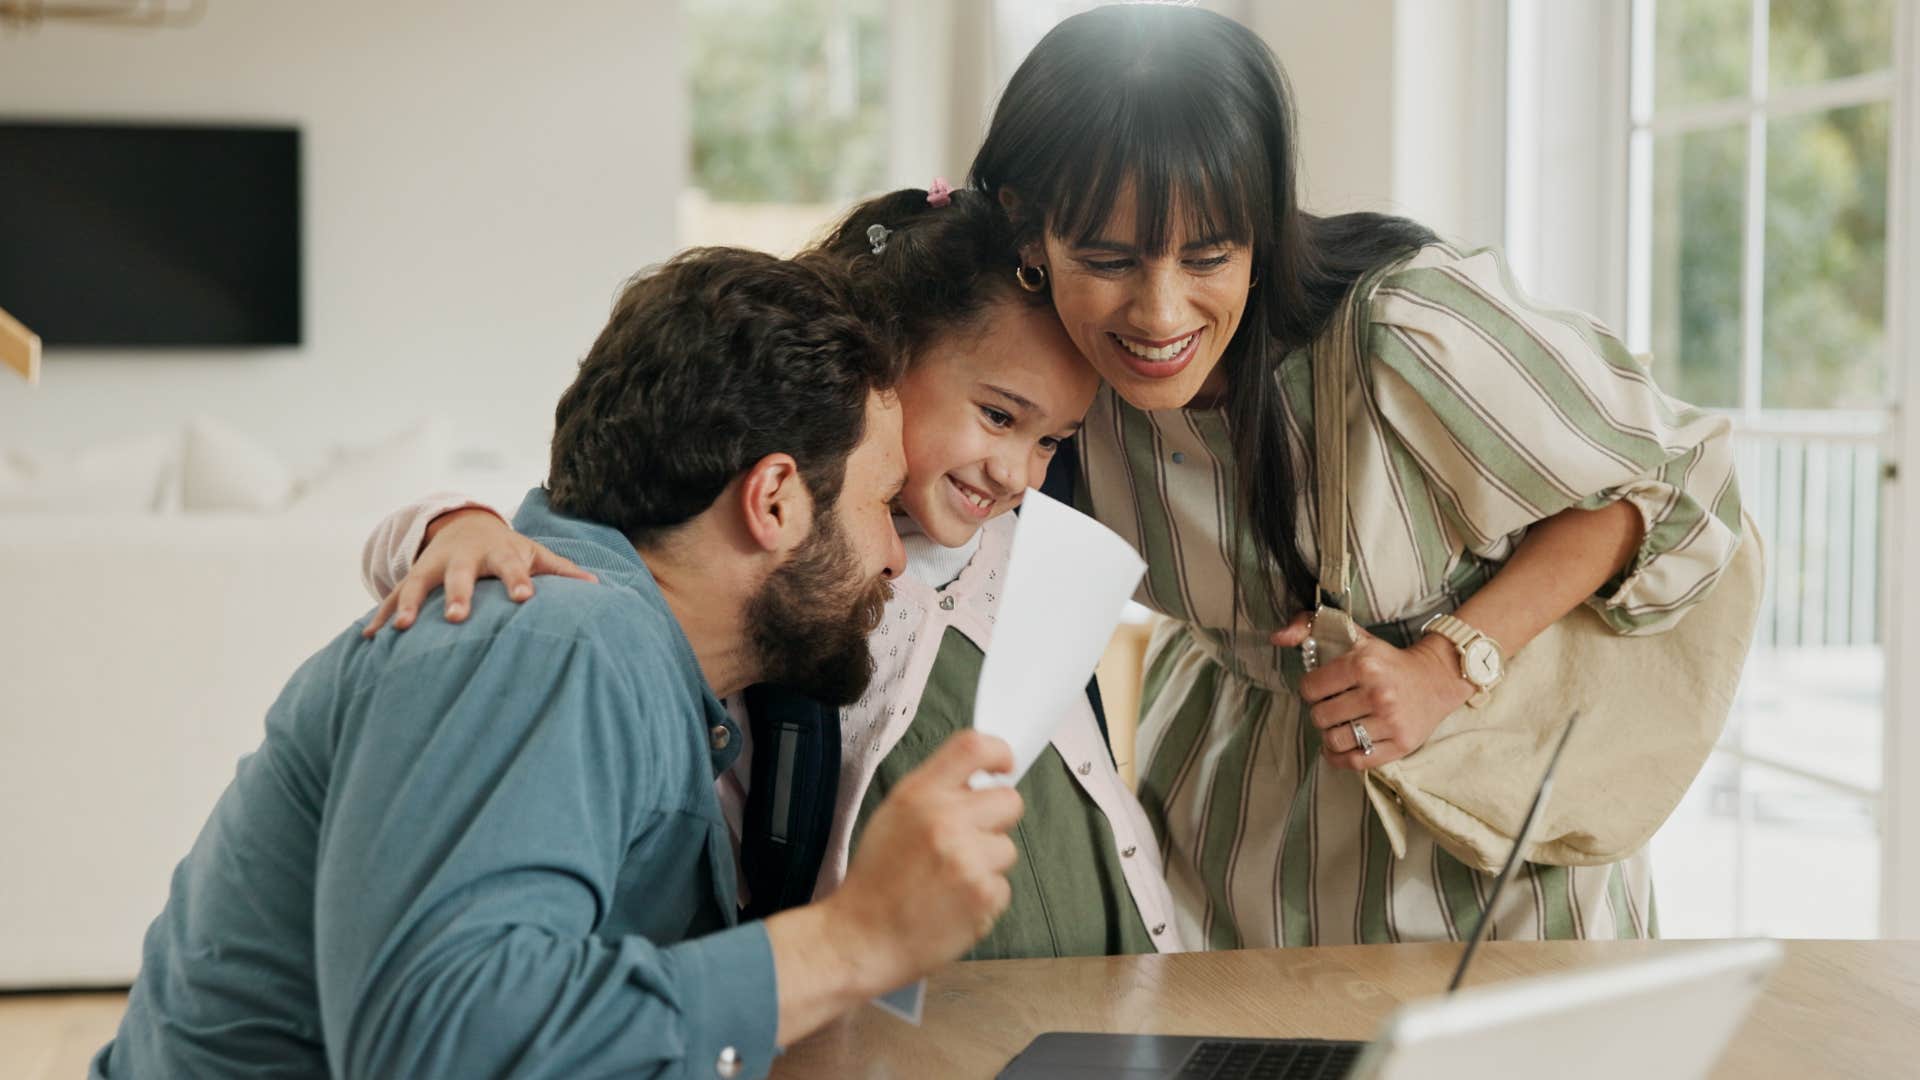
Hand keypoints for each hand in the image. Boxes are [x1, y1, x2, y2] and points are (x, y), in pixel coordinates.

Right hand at [362, 508, 596, 636]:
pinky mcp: (412, 579)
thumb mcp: (535, 555)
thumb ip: (562, 572)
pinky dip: (381, 616)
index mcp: (499, 554)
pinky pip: (392, 598)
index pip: (512, 569)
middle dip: (457, 594)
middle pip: (460, 576)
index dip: (518, 583)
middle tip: (457, 617)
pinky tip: (369, 639)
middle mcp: (463, 559)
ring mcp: (433, 568)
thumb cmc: (509, 550)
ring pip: (417, 585)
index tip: (525, 599)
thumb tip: (597, 588)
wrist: (466, 527)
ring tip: (402, 629)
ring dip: (409, 605)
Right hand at [820, 730, 1023, 992]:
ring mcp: (968, 860)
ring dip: (986, 864)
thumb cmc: (876, 879)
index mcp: (918, 794)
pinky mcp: (983, 896)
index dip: (999, 752)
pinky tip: (951, 905)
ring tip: (948, 880)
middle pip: (1009, 800)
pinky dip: (982, 898)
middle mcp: (946, 820)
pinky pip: (1002, 887)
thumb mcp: (892, 816)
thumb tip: (982, 783)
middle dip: (997, 819)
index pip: (973, 747)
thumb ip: (935, 794)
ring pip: (1007, 849)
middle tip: (970, 839)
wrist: (858, 938)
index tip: (1004, 766)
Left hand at [1271, 614, 1472, 770]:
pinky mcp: (1401, 744)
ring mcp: (1391, 721)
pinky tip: (1341, 746)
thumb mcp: (1353, 636)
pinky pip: (1355, 761)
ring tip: (1339, 725)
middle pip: (1320, 717)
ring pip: (1334, 741)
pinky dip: (1341, 757)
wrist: (1435, 679)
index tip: (1323, 688)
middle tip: (1333, 707)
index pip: (1310, 688)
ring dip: (1330, 736)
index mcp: (1363, 664)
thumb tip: (1276, 637)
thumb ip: (1309, 626)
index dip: (1311, 689)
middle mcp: (1378, 693)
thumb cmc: (1386, 660)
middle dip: (1321, 713)